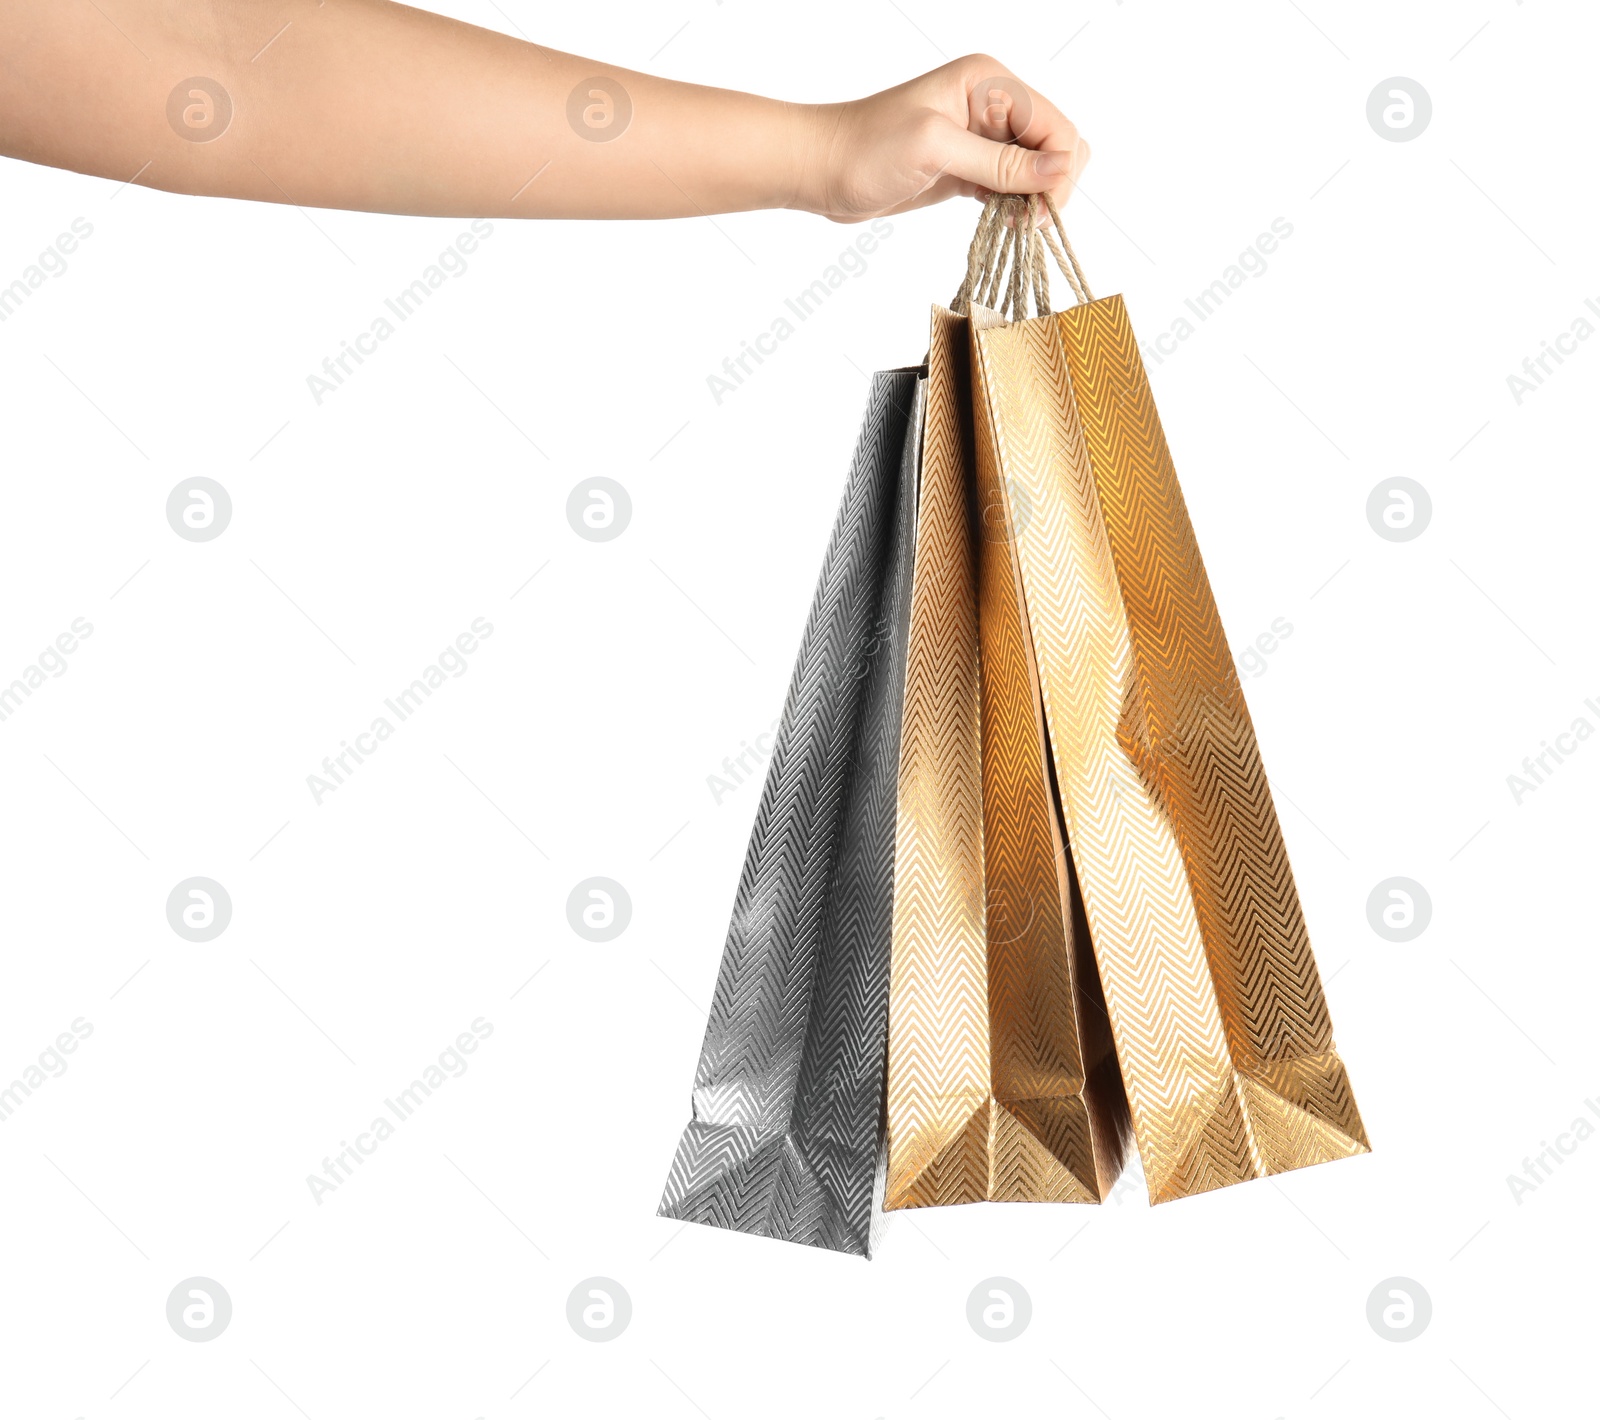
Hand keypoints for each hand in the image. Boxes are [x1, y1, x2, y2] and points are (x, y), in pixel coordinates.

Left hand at [800, 55, 1089, 221]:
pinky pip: (1010, 186)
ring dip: (1034, 200)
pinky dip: (1014, 206)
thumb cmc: (866, 149)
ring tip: (1014, 227)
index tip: (1043, 211)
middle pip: (1054, 146)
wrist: (822, 169)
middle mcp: (992, 105)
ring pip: (1036, 170)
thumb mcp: (935, 149)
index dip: (1060, 168)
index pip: (1055, 124)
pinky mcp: (968, 169)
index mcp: (990, 83)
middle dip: (1052, 184)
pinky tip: (1003, 224)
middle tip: (1028, 222)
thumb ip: (998, 162)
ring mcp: (981, 138)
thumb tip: (1060, 171)